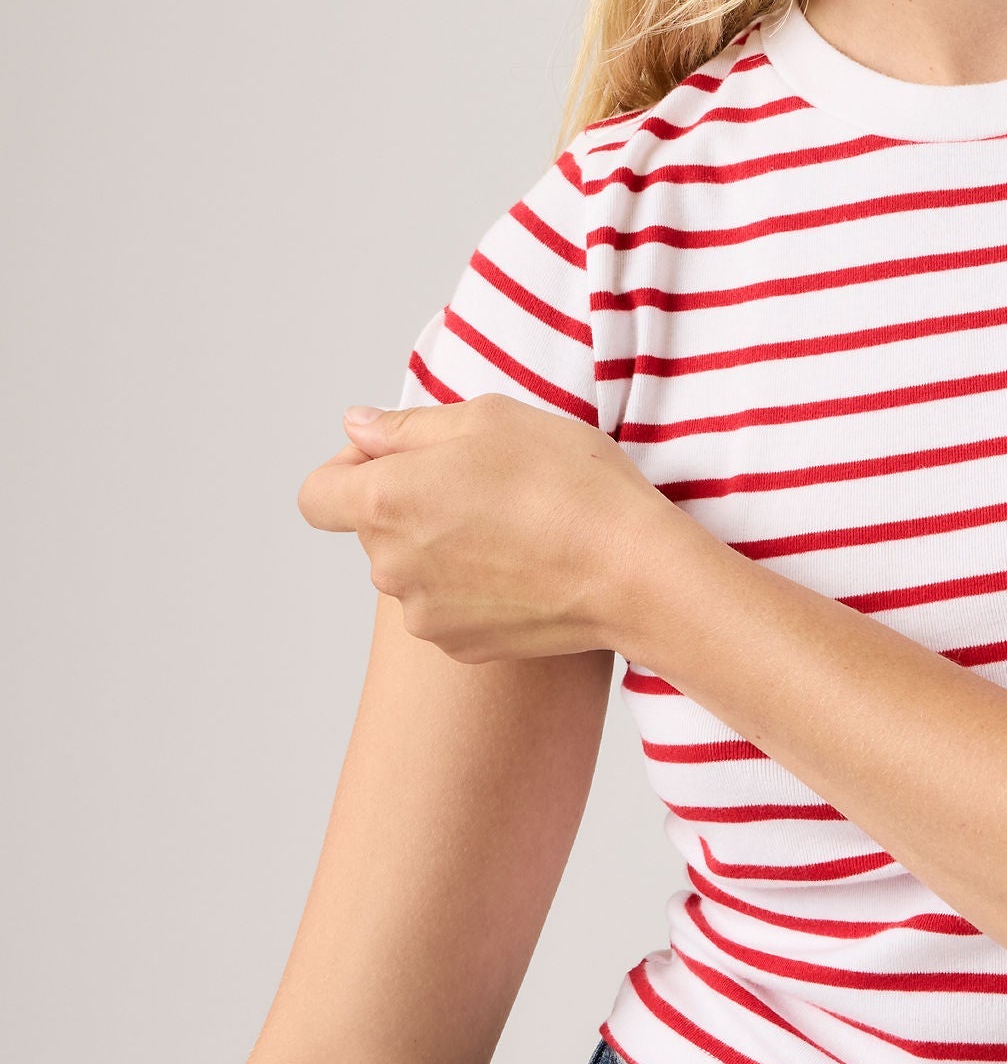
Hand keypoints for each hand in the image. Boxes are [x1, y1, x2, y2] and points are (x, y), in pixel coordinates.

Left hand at [296, 394, 662, 662]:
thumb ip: (408, 425)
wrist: (631, 570)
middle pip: (376, 528)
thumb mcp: (491, 418)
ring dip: (446, 543)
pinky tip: (527, 563)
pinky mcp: (462, 645)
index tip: (399, 457)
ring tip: (517, 523)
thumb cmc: (568, 482)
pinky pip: (450, 604)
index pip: (318, 494)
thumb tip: (358, 427)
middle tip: (488, 479)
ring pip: (415, 567)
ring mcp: (424, 615)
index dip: (349, 469)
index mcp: (386, 502)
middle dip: (415, 500)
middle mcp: (390, 567)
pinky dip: (476, 583)